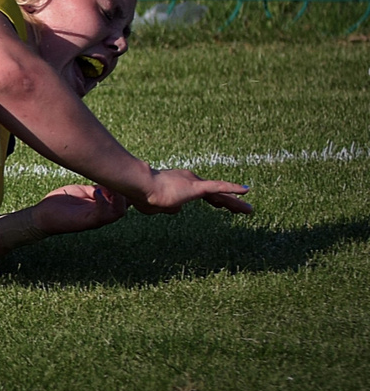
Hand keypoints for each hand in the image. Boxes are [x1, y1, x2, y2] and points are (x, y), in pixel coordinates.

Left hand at [30, 184, 129, 236]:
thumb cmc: (62, 202)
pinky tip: (97, 192)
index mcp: (104, 205)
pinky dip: (103, 202)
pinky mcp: (87, 222)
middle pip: (127, 205)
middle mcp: (104, 214)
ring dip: (119, 198)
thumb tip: (109, 180)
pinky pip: (102, 215)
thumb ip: (98, 188)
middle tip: (123, 178)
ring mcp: (97, 219)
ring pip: (119, 212)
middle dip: (128, 192)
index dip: (129, 186)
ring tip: (113, 186)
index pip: (125, 198)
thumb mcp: (83, 191)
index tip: (125, 172)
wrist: (43, 215)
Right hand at [133, 168, 252, 215]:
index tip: (223, 206)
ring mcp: (194, 183)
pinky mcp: (197, 186)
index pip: (202, 193)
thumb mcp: (154, 205)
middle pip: (215, 193)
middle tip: (242, 210)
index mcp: (180, 185)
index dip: (215, 200)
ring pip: (220, 193)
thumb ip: (166, 207)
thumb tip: (177, 210)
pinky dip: (232, 188)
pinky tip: (246, 190)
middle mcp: (190, 180)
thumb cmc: (142, 194)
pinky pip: (218, 187)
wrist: (140, 185)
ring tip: (249, 210)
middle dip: (229, 202)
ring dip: (235, 203)